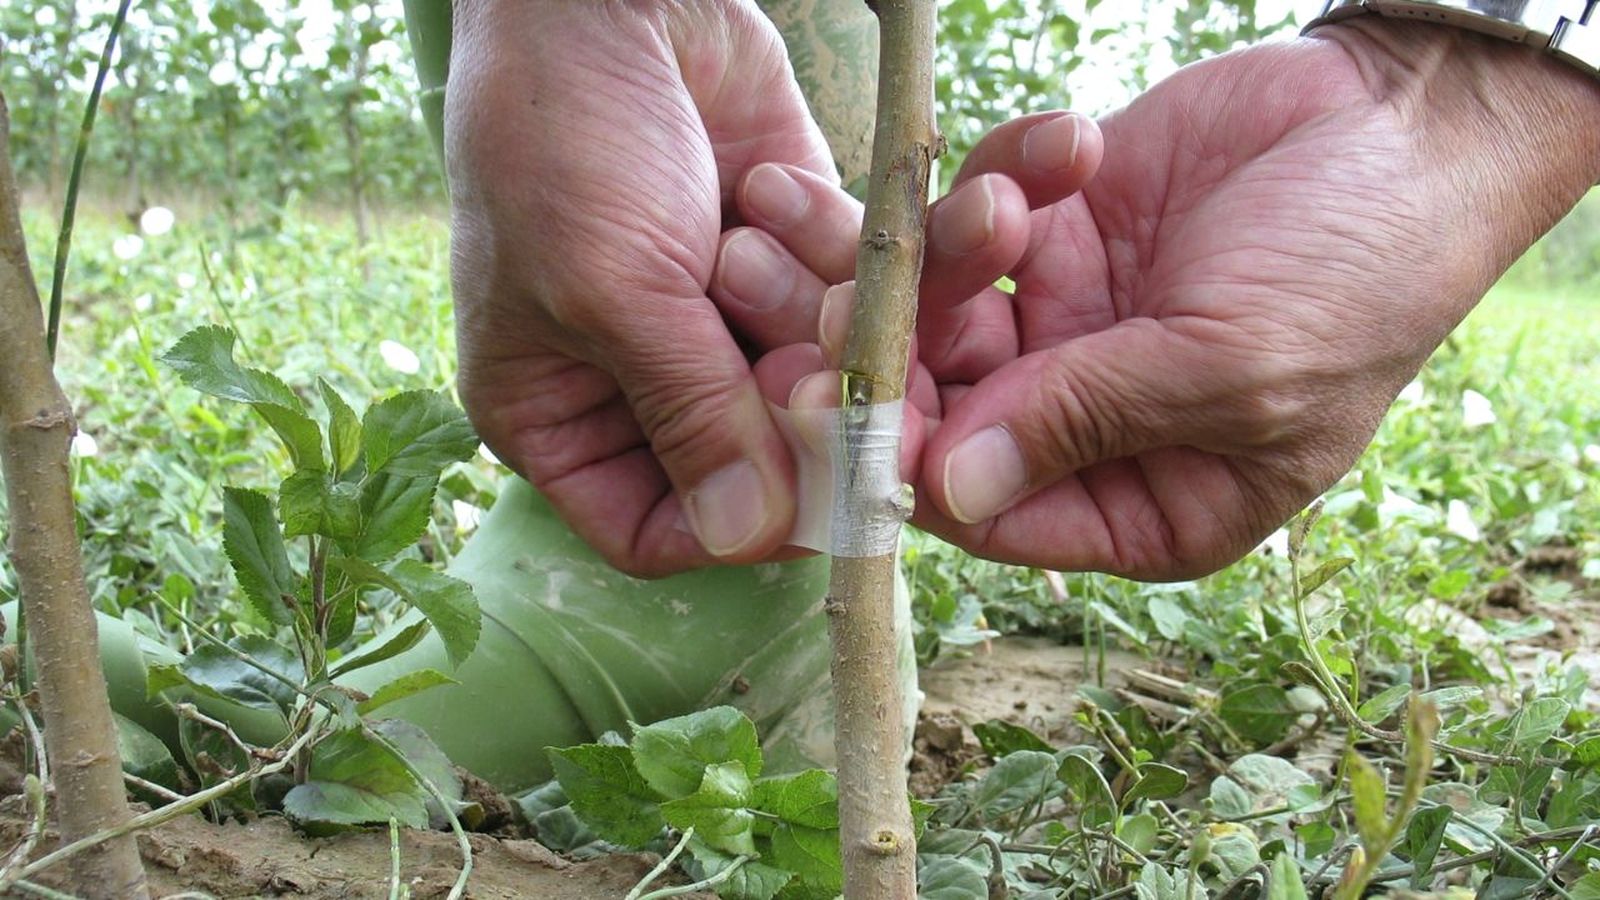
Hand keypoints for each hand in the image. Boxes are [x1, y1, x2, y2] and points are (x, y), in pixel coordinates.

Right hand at [445, 1, 836, 575]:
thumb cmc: (560, 136)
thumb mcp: (609, 289)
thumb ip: (692, 414)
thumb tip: (751, 539)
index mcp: (561, 410)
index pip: (654, 527)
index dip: (731, 526)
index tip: (805, 495)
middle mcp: (649, 376)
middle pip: (765, 458)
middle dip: (808, 410)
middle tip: (843, 375)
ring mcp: (727, 313)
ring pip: (825, 373)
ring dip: (823, 313)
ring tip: (779, 240)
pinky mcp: (793, 249)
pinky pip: (853, 291)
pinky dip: (836, 247)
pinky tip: (770, 186)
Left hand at [731, 18, 1599, 578]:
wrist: (1404, 126)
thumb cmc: (1359, 270)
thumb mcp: (1233, 368)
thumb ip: (1086, 423)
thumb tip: (948, 488)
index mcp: (1135, 503)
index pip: (984, 507)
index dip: (896, 458)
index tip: (817, 398)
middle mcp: (1077, 426)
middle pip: (930, 405)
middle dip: (851, 346)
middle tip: (765, 287)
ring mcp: (1057, 327)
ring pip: (929, 309)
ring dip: (891, 253)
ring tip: (849, 204)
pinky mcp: (1048, 236)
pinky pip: (969, 216)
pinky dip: (982, 177)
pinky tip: (1067, 142)